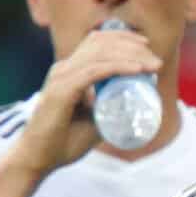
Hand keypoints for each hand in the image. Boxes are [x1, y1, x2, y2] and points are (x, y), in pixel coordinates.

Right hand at [10, 24, 161, 175]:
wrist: (39, 159)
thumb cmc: (64, 141)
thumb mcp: (95, 119)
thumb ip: (109, 109)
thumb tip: (135, 106)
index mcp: (69, 70)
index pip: (96, 41)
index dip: (122, 38)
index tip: (146, 45)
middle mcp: (64, 68)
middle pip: (101, 43)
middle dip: (132, 46)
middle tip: (156, 61)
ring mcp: (61, 77)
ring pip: (100, 55)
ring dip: (131, 56)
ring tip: (153, 66)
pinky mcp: (61, 90)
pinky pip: (94, 72)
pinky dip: (118, 68)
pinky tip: (137, 70)